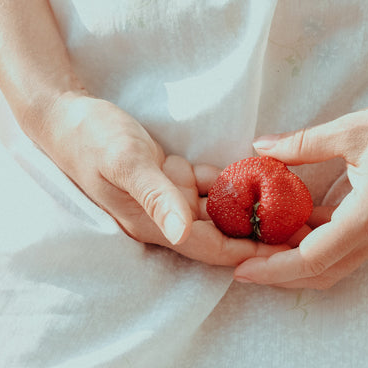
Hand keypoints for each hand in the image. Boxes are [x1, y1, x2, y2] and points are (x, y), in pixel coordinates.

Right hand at [32, 92, 286, 265]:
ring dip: (254, 208)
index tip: (289, 252)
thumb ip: (155, 196)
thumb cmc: (91, 138)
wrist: (64, 115)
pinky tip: (265, 173)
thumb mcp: (125, 162)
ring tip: (295, 204)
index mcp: (154, 222)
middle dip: (260, 234)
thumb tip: (182, 233)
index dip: (250, 251)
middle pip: (221, 234)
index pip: (211, 247)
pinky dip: (236, 180)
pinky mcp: (170, 175)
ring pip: (220, 209)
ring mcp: (168, 197)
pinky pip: (211, 184)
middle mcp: (165, 216)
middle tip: (304, 228)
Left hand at [233, 72, 367, 288]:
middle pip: (321, 272)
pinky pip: (347, 244)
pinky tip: (292, 222)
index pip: (311, 259)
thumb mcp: (351, 129)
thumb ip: (302, 144)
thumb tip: (259, 148)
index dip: (272, 269)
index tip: (239, 270)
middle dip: (279, 273)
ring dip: (297, 258)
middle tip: (241, 262)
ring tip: (259, 244)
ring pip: (335, 262)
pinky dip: (317, 241)